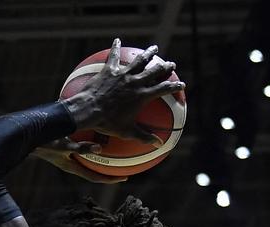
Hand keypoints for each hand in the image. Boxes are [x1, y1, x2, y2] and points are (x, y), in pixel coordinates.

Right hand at [33, 138, 127, 183]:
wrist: (24, 135)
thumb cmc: (43, 141)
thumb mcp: (63, 145)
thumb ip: (82, 148)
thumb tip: (100, 150)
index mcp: (70, 166)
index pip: (94, 177)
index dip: (109, 180)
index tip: (124, 179)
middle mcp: (69, 162)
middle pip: (93, 169)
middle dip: (109, 169)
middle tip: (125, 166)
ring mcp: (65, 154)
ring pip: (88, 157)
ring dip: (100, 156)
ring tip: (115, 148)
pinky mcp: (62, 144)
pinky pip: (81, 144)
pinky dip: (90, 140)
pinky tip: (97, 127)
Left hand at [62, 39, 184, 144]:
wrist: (87, 111)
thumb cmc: (106, 123)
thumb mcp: (126, 131)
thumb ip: (143, 136)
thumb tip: (158, 144)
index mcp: (143, 95)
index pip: (164, 89)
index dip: (174, 86)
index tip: (181, 85)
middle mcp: (136, 82)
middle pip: (155, 71)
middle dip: (165, 67)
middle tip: (171, 65)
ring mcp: (123, 74)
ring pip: (140, 60)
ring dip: (148, 54)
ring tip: (154, 49)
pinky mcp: (110, 70)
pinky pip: (114, 56)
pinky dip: (116, 48)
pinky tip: (117, 40)